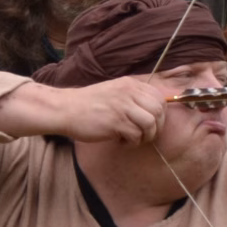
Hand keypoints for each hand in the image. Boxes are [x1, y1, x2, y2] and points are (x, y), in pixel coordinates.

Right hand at [0, 76, 170, 143]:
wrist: (65, 109)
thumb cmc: (89, 104)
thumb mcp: (114, 92)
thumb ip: (132, 97)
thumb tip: (155, 112)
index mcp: (130, 84)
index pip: (159, 97)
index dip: (160, 113)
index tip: (152, 124)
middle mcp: (129, 92)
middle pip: (159, 110)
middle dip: (156, 127)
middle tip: (143, 135)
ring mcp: (123, 106)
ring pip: (151, 123)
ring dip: (145, 136)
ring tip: (131, 138)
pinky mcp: (115, 122)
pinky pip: (136, 135)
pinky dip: (131, 142)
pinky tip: (120, 141)